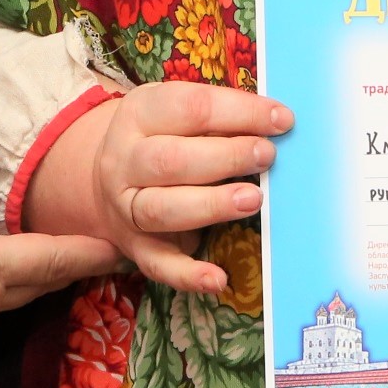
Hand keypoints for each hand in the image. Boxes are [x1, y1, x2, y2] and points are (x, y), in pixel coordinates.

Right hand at [24, 83, 292, 294]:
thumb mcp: (176, 113)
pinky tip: (218, 279)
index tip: (282, 120)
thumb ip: (219, 117)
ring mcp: (127, 207)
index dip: (241, 112)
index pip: (191, 107)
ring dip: (212, 206)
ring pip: (163, 210)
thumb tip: (277, 123)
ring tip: (254, 199)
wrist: (105, 179)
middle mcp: (125, 160)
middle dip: (226, 157)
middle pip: (171, 160)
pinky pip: (158, 265)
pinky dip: (187, 275)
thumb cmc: (161, 137)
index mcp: (138, 114)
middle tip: (267, 157)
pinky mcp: (135, 247)